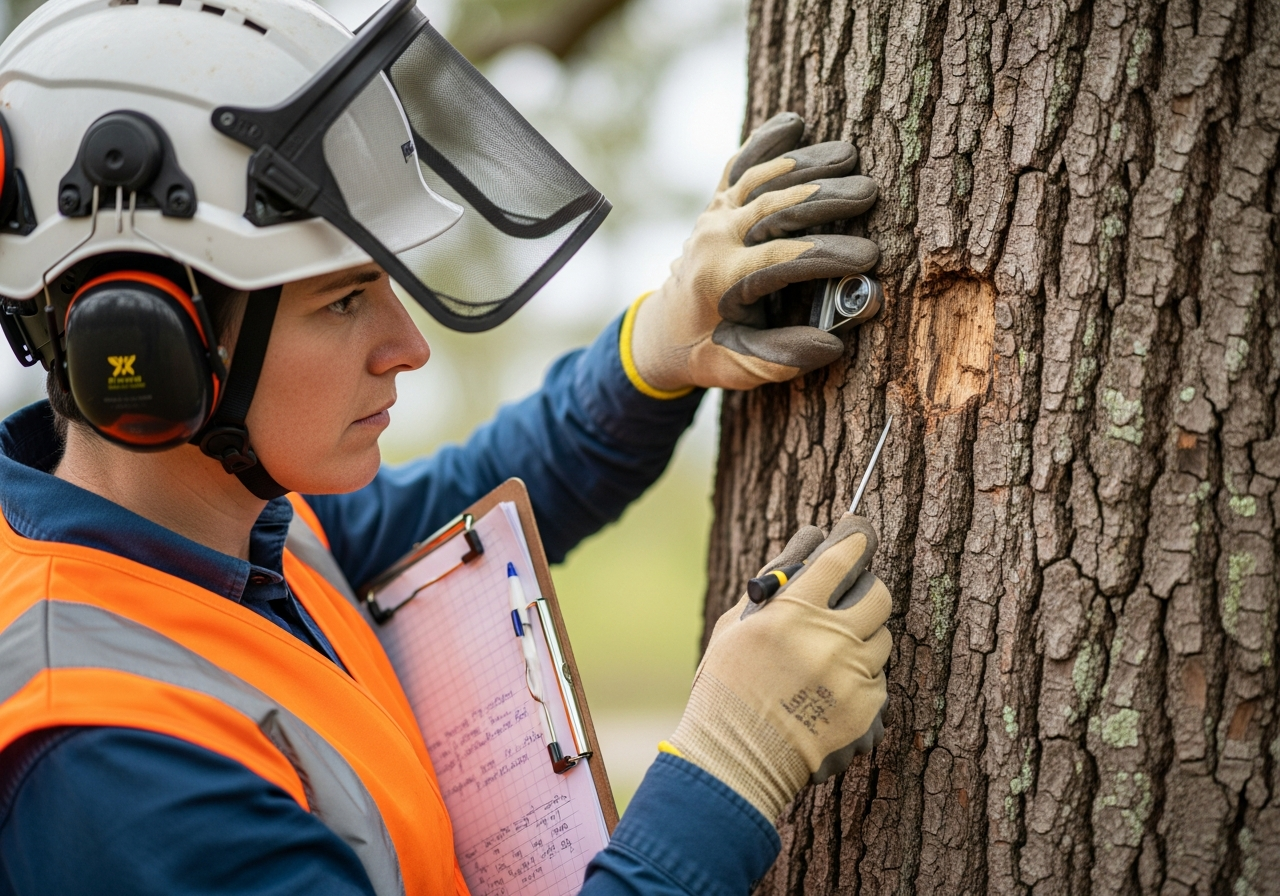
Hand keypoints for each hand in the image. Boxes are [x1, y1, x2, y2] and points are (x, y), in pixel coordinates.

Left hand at [626, 112, 878, 393]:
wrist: (662, 331)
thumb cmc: (711, 352)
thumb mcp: (744, 367)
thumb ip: (784, 357)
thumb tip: (833, 344)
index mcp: (719, 280)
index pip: (779, 259)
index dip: (826, 257)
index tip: (869, 258)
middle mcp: (713, 239)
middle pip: (773, 208)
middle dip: (823, 198)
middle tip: (869, 193)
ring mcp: (713, 216)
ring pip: (760, 179)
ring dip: (805, 164)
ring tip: (849, 155)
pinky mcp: (716, 204)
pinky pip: (738, 166)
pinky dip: (764, 142)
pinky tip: (793, 123)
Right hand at [666, 514, 891, 822]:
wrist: (737, 757)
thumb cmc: (727, 686)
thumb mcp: (738, 625)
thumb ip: (776, 584)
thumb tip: (810, 541)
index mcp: (794, 612)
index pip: (841, 559)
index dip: (856, 540)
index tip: (861, 534)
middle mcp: (830, 640)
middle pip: (878, 595)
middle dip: (868, 591)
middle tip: (853, 600)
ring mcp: (852, 677)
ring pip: (882, 641)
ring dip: (862, 642)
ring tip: (829, 661)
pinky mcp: (867, 710)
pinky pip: (879, 681)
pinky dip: (861, 682)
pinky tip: (830, 694)